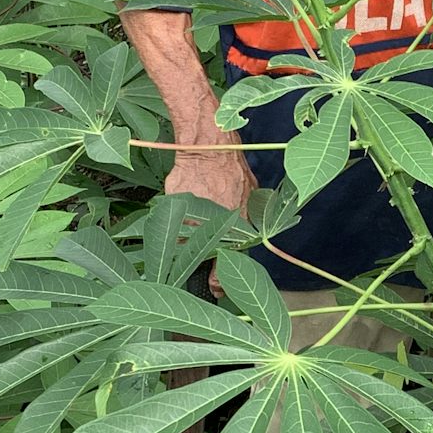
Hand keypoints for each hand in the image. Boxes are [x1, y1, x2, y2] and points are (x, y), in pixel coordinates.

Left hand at [167, 136, 253, 293]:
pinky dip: (232, 212)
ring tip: (212, 231)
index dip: (217, 281)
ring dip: (229, 234)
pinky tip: (218, 206)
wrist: (209, 142)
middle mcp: (248, 223)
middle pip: (237, 250)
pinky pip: (245, 209)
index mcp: (230, 233)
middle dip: (223, 257)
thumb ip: (181, 238)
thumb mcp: (177, 213)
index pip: (226, 267)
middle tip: (212, 264)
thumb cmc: (193, 176)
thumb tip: (180, 255)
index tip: (213, 289)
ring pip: (243, 230)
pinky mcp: (255, 189)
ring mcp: (254, 205)